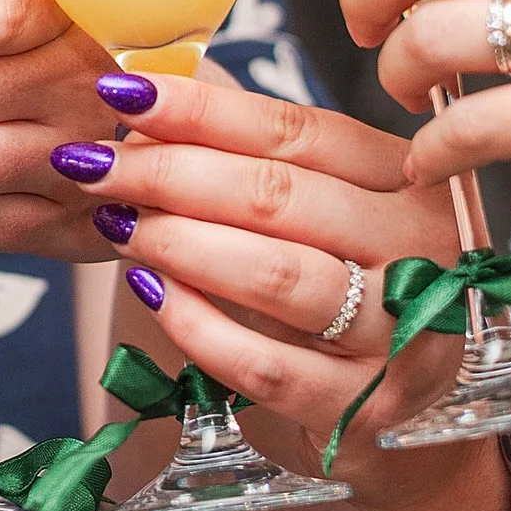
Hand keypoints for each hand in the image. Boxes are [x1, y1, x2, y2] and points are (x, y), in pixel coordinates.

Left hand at [60, 69, 503, 510]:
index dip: (201, 109)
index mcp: (407, 180)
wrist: (408, 419)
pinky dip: (196, 326)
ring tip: (117, 225)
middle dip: (169, 173)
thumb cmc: (346, 289)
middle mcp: (417, 250)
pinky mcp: (363, 408)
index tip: (121, 91)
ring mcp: (400, 334)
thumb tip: (148, 102)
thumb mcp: (322, 211)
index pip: (296, 130)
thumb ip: (252, 156)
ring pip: (274, 275)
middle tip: (93, 165)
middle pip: (278, 196)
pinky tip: (151, 294)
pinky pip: (264, 365)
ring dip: (178, 244)